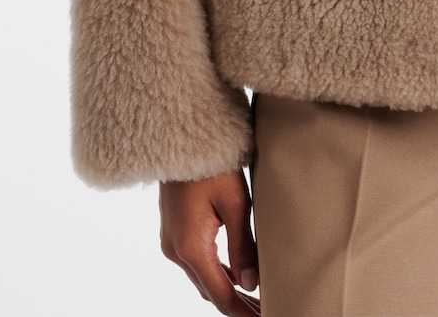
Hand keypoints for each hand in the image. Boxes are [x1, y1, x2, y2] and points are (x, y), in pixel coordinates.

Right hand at [160, 169, 260, 314]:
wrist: (179, 138)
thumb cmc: (211, 163)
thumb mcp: (235, 202)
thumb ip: (243, 245)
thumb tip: (251, 283)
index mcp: (192, 247)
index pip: (221, 294)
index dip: (243, 311)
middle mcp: (176, 251)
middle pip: (210, 290)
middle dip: (236, 304)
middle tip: (265, 311)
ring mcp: (172, 241)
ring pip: (202, 277)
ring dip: (227, 289)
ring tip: (255, 298)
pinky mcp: (174, 230)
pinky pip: (196, 261)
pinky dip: (217, 272)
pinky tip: (236, 274)